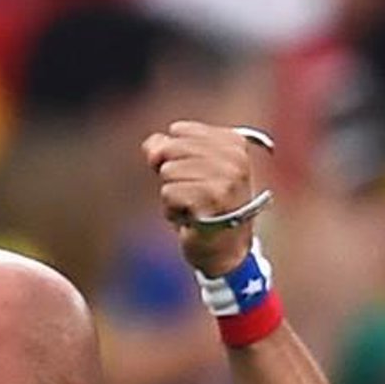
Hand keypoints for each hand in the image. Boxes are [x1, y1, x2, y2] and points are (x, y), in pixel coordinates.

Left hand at [144, 121, 267, 276]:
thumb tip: (150, 146)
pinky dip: (171, 211)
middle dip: (171, 176)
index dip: (173, 156)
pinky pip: (168, 193)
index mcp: (234, 143)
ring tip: (192, 209)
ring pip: (168, 171)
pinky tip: (190, 220)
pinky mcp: (212, 198)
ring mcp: (226, 178)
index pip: (179, 131)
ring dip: (172, 196)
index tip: (193, 177)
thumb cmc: (206, 210)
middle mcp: (234, 157)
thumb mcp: (188, 173)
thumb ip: (167, 151)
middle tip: (191, 196)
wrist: (225, 252)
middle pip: (171, 149)